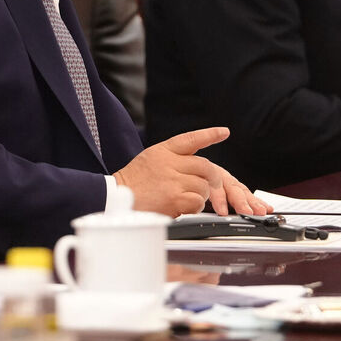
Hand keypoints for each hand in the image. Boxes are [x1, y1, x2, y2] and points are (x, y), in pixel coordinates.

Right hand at [114, 127, 267, 216]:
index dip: (209, 134)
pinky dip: (194, 207)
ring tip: (185, 199)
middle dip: (212, 179)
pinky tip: (182, 208)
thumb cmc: (132, 183)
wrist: (116, 199)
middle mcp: (169, 162)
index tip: (224, 132)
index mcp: (163, 151)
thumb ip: (171, 159)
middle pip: (205, 166)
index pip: (191, 139)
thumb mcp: (150, 159)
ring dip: (200, 195)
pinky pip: (197, 202)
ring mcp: (173, 180)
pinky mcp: (174, 198)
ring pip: (203, 185)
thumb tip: (195, 166)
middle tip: (211, 187)